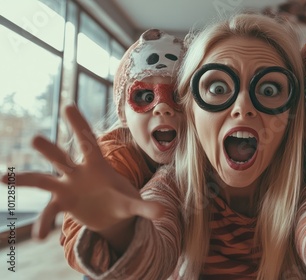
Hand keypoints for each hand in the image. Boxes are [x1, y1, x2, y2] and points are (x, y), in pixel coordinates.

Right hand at [1, 105, 162, 238]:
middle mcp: (78, 172)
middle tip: (34, 140)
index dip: (79, 124)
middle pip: (61, 157)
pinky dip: (44, 223)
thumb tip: (162, 213)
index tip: (68, 105)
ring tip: (3, 177)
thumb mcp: (134, 204)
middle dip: (49, 149)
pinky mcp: (63, 204)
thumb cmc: (122, 200)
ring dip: (27, 178)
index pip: (88, 141)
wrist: (113, 216)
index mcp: (98, 165)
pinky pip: (50, 211)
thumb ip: (146, 208)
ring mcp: (67, 187)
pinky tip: (39, 237)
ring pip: (45, 179)